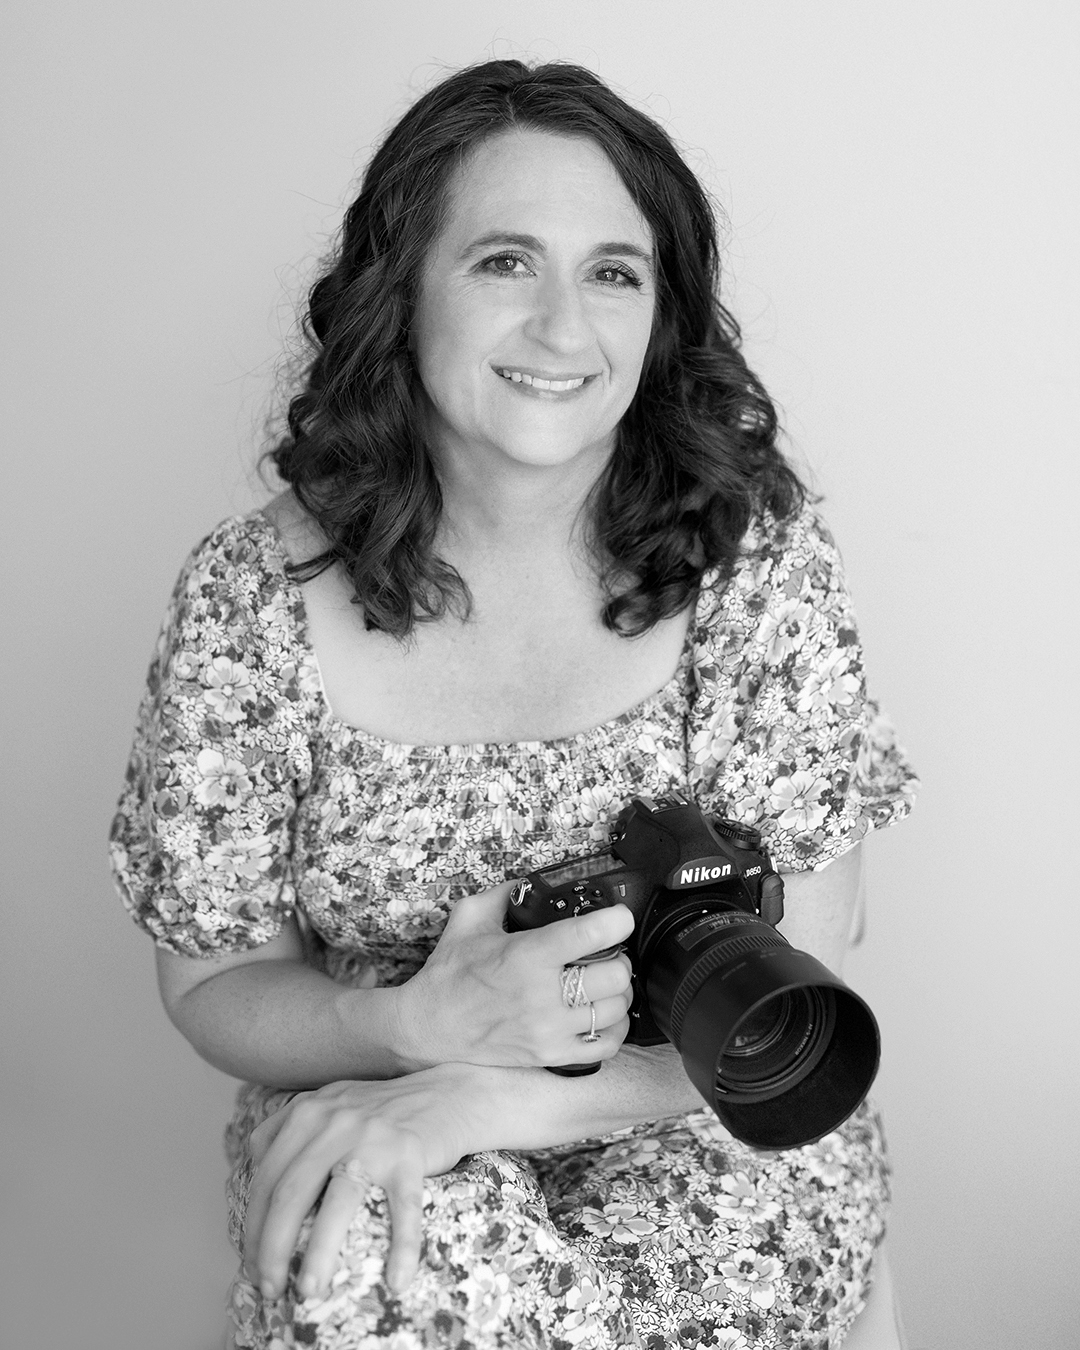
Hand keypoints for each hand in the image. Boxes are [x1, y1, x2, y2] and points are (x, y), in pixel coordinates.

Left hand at [243, 1066, 473, 1301]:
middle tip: (269, 1289)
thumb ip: (290, 1131)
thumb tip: (254, 1181)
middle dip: (272, 1249)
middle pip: (290, 1194)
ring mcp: (374, 1138)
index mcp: (308, 1113)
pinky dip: (401, 1247)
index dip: (252, 1227)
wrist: (448, 1095)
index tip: (253, 1265)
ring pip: (337, 1203)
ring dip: (319, 1254)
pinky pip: (402, 1208)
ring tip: (309, 1291)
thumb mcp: (329, 1106)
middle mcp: (335, 1122)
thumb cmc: (383, 1112)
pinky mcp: (411, 1154)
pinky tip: (397, 1281)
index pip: (267, 1178)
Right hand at [395, 881, 634, 1070]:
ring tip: (605, 982)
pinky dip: (614, 1027)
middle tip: (609, 953)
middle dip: (619, 958)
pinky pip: (606, 1045)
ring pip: (615, 1009)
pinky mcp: (550, 1055)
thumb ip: (505, 895)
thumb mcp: (469, 919)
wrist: (429, 1027)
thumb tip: (532, 883)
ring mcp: (549, 1030)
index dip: (617, 920)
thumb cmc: (449, 974)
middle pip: (614, 975)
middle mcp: (542, 995)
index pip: (591, 935)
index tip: (619, 917)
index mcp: (527, 955)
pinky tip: (602, 1014)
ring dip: (618, 992)